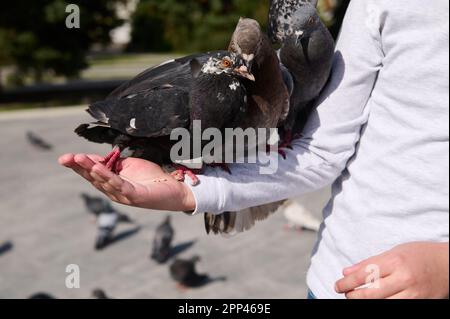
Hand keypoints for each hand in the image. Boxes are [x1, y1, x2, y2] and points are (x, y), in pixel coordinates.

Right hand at [58, 153, 195, 211]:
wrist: (175, 187)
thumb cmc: (152, 178)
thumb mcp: (129, 166)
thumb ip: (113, 163)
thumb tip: (97, 158)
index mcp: (112, 183)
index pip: (92, 173)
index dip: (79, 165)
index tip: (66, 157)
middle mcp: (114, 191)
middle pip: (93, 178)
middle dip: (79, 167)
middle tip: (65, 158)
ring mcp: (124, 196)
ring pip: (103, 182)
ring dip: (91, 170)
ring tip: (80, 159)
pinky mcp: (135, 197)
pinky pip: (119, 186)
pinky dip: (108, 177)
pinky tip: (98, 168)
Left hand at [335, 242, 448, 298]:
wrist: (448, 265)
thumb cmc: (420, 255)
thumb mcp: (394, 252)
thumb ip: (369, 262)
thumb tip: (346, 271)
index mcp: (396, 261)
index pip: (364, 274)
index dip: (347, 282)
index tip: (338, 285)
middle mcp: (404, 279)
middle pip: (371, 294)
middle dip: (353, 296)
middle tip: (345, 294)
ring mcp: (414, 294)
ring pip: (382, 304)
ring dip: (365, 303)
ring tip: (357, 298)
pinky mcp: (420, 304)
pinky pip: (396, 307)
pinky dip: (382, 305)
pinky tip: (374, 302)